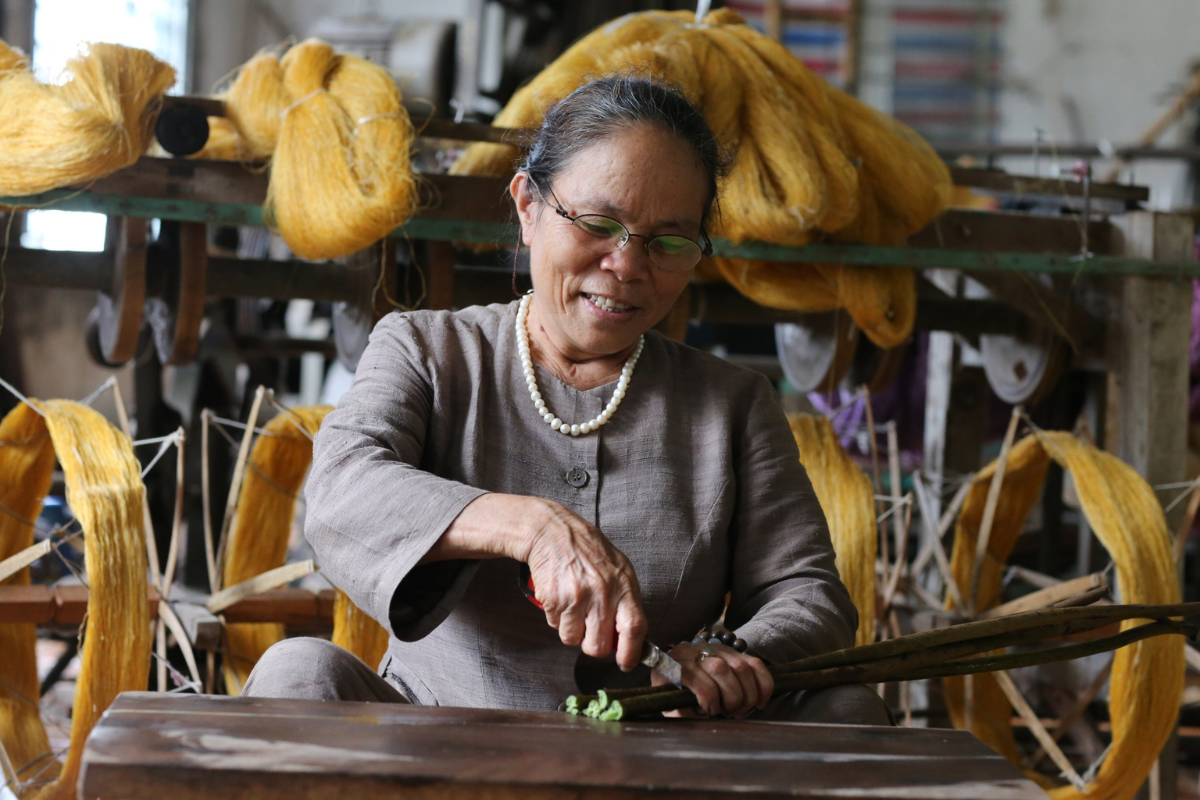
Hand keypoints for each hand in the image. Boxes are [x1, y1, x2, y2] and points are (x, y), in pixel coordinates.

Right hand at [520, 499, 647, 669]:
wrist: (553, 532)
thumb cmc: (589, 552)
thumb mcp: (619, 570)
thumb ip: (627, 603)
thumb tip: (629, 639)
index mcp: (624, 586)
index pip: (634, 629)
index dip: (631, 653)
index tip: (626, 663)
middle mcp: (602, 594)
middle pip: (599, 646)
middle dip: (593, 645)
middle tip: (591, 630)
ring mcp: (576, 598)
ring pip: (573, 640)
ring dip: (572, 630)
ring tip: (574, 607)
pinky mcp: (554, 600)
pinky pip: (555, 626)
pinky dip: (557, 618)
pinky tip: (561, 597)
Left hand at [652, 642, 772, 718]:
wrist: (673, 665)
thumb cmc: (672, 690)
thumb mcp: (667, 702)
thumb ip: (679, 713)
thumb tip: (700, 718)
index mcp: (676, 665)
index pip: (698, 680)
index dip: (709, 701)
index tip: (709, 713)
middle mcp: (697, 652)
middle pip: (721, 669)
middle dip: (731, 698)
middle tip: (729, 713)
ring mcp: (717, 649)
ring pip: (742, 667)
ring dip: (747, 695)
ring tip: (740, 711)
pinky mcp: (733, 652)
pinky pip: (756, 664)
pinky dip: (763, 685)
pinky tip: (759, 702)